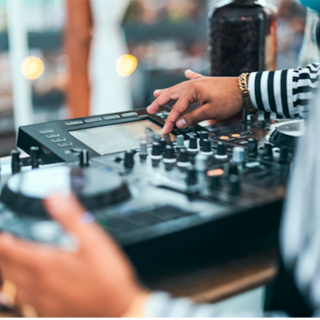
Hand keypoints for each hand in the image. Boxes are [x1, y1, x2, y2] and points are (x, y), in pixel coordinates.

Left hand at [0, 194, 145, 317]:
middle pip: (6, 268)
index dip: (2, 239)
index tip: (2, 232)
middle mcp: (39, 284)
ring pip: (11, 286)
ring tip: (8, 260)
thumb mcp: (93, 239)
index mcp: (47, 264)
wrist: (119, 304)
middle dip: (2, 254)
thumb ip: (71, 216)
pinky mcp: (49, 311)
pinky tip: (23, 286)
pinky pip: (22, 301)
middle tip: (4, 243)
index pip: (11, 249)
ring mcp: (42, 300)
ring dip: (6, 271)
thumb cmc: (108, 273)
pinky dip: (16, 289)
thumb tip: (55, 196)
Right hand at [147, 70, 243, 133]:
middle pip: (172, 95)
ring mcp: (200, 82)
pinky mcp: (207, 82)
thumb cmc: (230, 100)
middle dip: (160, 102)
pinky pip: (194, 79)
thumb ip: (193, 117)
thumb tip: (179, 123)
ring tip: (157, 94)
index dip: (170, 120)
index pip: (177, 108)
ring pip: (179, 87)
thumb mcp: (210, 112)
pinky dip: (189, 77)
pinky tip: (186, 72)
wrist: (246, 89)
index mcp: (192, 89)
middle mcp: (193, 84)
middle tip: (150, 109)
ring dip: (168, 91)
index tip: (165, 130)